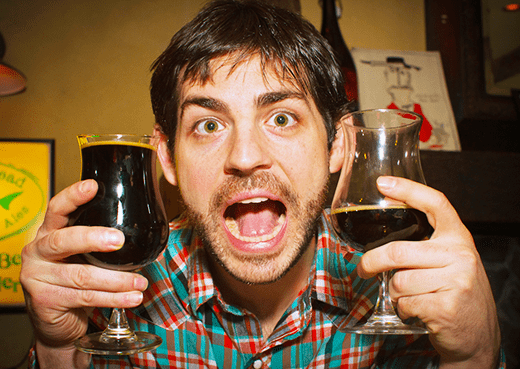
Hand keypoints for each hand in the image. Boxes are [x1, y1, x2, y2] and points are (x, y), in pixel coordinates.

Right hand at [20, 180, 147, 350]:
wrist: (55, 321)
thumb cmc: (73, 281)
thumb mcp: (82, 256)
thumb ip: (101, 243)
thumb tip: (148, 237)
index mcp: (48, 232)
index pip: (57, 209)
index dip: (73, 197)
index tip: (92, 186)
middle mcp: (38, 251)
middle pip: (63, 240)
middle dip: (93, 239)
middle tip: (119, 241)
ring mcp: (37, 277)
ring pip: (82, 275)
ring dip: (116, 279)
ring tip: (140, 281)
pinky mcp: (44, 301)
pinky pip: (85, 297)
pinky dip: (113, 298)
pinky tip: (131, 297)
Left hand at [357, 176, 499, 367]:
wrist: (479, 337)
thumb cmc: (456, 294)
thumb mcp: (450, 263)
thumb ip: (425, 247)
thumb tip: (381, 240)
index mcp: (459, 238)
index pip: (435, 203)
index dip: (408, 189)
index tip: (382, 183)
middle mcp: (460, 255)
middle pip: (398, 251)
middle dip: (372, 262)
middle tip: (363, 269)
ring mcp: (456, 281)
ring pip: (398, 281)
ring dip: (394, 293)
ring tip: (409, 298)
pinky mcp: (446, 306)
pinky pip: (404, 302)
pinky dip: (402, 309)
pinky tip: (417, 311)